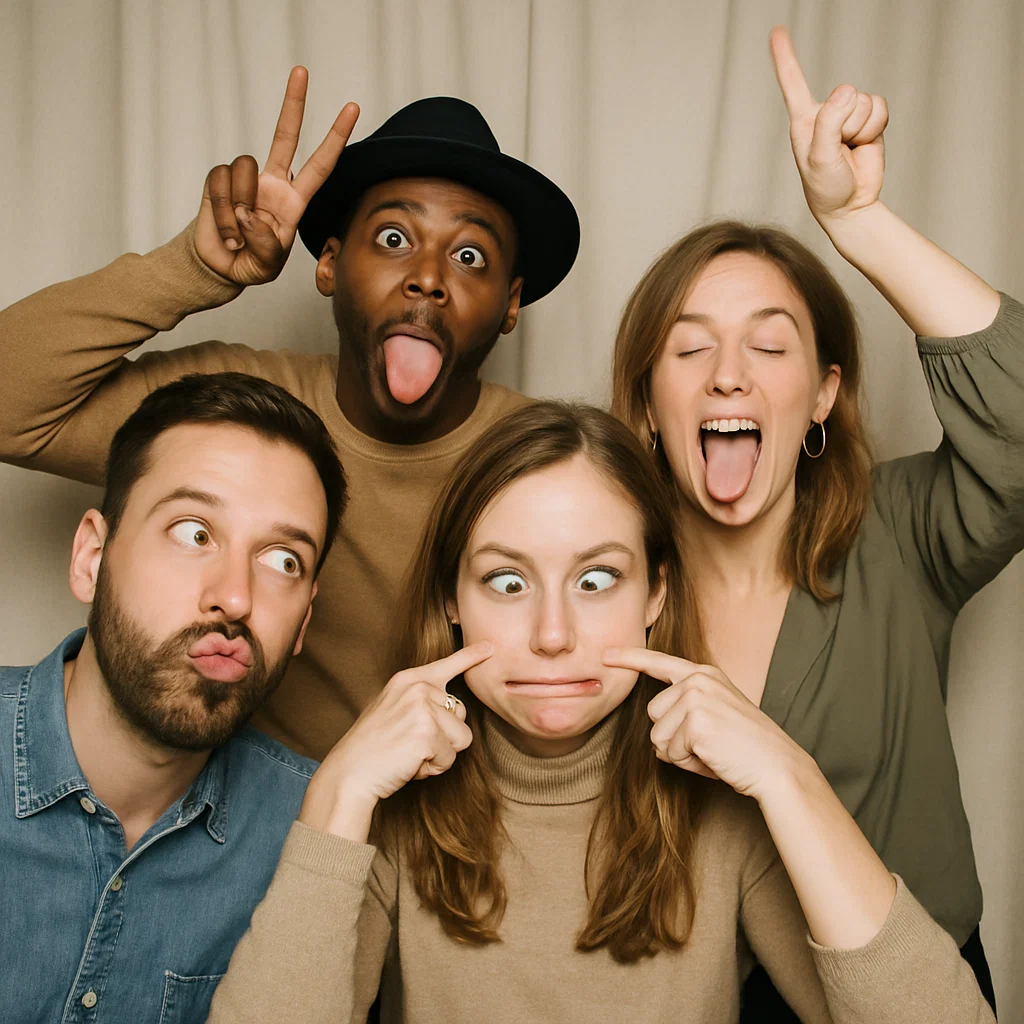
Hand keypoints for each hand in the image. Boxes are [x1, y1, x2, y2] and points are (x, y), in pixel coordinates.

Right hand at [193, 67, 359, 285]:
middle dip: (293, 103)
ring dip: (239, 208)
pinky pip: (222, 182)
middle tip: (302, 70)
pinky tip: (225, 231)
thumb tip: (251, 213)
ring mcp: (246, 180)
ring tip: (237, 235)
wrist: (219, 266)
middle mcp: (272, 183)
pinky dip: (222, 212)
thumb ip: (267, 244)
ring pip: (246, 168)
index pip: (320, 164)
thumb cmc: (250, 264)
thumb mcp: (268, 264)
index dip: (336, 138)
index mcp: (295, 200)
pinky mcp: (220, 180)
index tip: (352, 109)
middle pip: (285, 135)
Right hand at [300, 643, 491, 839]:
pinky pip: (449, 758)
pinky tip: (409, 764)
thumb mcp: (394, 709)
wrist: (349, 773)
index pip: (447, 665)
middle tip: (410, 743)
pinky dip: (433, 768)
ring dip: (440, 755)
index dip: (471, 656)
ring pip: (461, 739)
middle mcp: (418, 689)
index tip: (490, 647)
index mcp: (409, 679)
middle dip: (443, 737)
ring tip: (410, 754)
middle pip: (462, 715)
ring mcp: (423, 709)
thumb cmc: (372, 747)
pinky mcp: (427, 734)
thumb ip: (420, 701)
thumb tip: (455, 708)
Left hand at [602, 647, 811, 801]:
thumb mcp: (714, 716)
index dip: (630, 659)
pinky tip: (713, 758)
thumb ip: (685, 710)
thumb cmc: (744, 748)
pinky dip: (688, 763)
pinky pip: (669, 752)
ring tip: (712, 751)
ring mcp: (696, 698)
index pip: (660, 663)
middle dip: (673, 738)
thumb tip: (656, 733)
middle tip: (709, 744)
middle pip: (653, 714)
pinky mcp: (695, 722)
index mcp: (704, 675)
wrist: (776, 767)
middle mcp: (698, 680)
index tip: (606, 655)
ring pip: (658, 736)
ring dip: (679, 753)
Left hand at [770, 26, 888, 222]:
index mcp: (802, 120)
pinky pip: (881, 108)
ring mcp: (847, 114)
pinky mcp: (869, 119)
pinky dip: (876, 128)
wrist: (851, 205)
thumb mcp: (820, 159)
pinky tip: (864, 145)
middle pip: (846, 95)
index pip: (792, 82)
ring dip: (862, 129)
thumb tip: (846, 90)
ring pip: (865, 101)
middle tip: (840, 150)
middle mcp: (824, 112)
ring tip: (850, 149)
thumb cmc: (826, 187)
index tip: (776, 31)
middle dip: (848, 124)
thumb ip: (829, 124)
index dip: (785, 57)